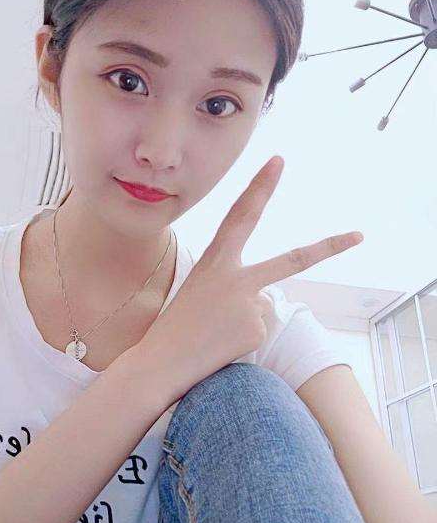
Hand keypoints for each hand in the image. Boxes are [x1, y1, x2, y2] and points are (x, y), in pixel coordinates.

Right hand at [133, 155, 363, 406]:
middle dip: (330, 248)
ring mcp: (248, 301)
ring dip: (245, 321)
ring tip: (214, 332)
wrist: (161, 360)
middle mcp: (235, 275)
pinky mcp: (256, 327)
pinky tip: (222, 345)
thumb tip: (269, 299)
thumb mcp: (201, 289)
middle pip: (293, 259)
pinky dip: (244, 339)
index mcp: (214, 259)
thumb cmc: (177, 324)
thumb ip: (236, 284)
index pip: (241, 214)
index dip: (260, 186)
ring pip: (264, 306)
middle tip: (360, 236)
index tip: (277, 162)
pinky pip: (260, 329)